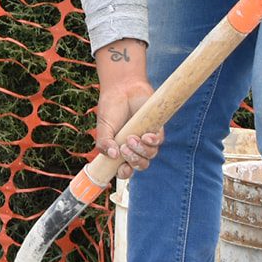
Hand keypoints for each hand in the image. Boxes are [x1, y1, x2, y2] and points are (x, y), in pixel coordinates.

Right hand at [94, 39, 161, 177]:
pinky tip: (146, 135)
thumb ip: (103, 143)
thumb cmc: (111, 108)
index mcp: (120, 150)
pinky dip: (153, 142)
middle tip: (125, 148)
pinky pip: (158, 142)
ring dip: (141, 151)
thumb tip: (112, 156)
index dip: (125, 173)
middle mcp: (135, 147)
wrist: (122, 88)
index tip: (122, 169)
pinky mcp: (156, 129)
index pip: (125, 169)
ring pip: (150, 155)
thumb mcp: (103, 127)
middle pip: (140, 165)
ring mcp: (146, 139)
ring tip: (132, 138)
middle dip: (134, 161)